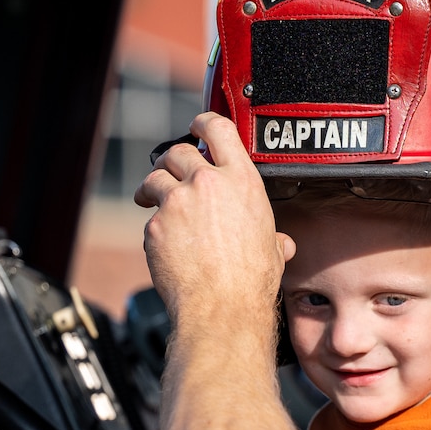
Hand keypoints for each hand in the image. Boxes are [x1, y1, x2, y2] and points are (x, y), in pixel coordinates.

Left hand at [136, 113, 293, 322]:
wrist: (222, 306)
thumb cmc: (250, 282)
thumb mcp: (273, 250)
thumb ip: (272, 237)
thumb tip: (281, 244)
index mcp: (242, 181)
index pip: (219, 129)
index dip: (203, 123)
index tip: (196, 126)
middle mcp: (208, 183)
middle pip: (178, 151)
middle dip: (171, 160)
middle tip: (168, 172)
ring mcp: (178, 201)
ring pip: (155, 179)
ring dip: (152, 187)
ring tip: (149, 199)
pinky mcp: (155, 224)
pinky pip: (150, 218)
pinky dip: (154, 227)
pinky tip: (165, 244)